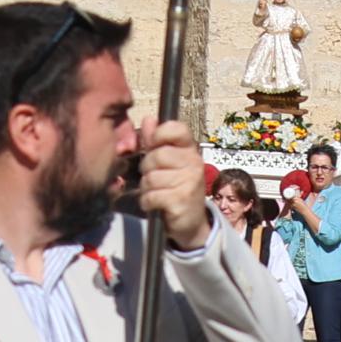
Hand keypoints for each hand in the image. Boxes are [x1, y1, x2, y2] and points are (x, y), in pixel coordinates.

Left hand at [136, 122, 209, 251]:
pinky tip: (155, 205)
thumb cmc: (175, 186)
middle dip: (147, 169)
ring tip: (157, 193)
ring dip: (147, 189)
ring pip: (150, 178)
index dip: (159, 134)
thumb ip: (155, 141)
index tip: (153, 146)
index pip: (176, 128)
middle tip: (155, 177)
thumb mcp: (167, 162)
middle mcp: (194, 162)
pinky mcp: (182, 200)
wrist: (191, 222)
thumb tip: (149, 119)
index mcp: (190, 149)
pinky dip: (147, 202)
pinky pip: (151, 196)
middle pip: (156, 156)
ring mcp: (189, 182)